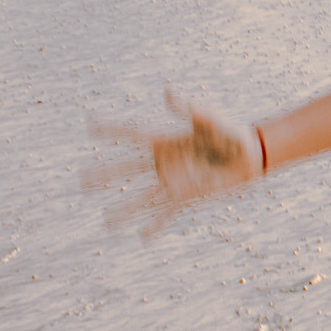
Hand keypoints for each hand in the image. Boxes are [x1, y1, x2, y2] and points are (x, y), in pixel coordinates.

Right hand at [85, 88, 264, 240]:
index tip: (89, 124)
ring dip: (124, 210)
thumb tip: (168, 92)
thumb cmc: (231, 132)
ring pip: (142, 198)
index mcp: (166, 140)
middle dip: (104, 174)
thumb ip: (190, 108)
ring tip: (106, 223)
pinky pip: (168, 213)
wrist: (250, 155)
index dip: (111, 129)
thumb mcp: (210, 118)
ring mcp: (174, 181)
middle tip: (80, 180)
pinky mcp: (187, 196)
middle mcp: (164, 162)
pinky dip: (156, 226)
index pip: (132, 135)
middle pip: (127, 169)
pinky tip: (143, 238)